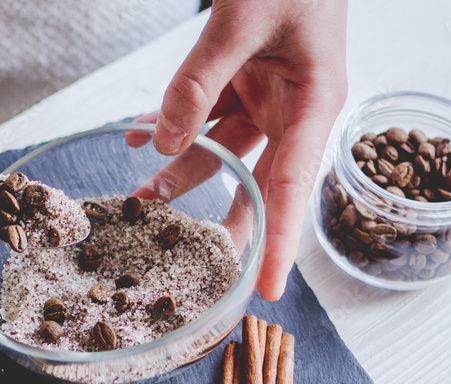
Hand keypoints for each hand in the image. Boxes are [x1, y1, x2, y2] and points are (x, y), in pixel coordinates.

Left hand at [133, 0, 347, 299]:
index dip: (279, 242)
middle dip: (224, 221)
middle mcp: (295, 108)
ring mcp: (268, 96)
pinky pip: (204, 113)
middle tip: (196, 268)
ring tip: (140, 194)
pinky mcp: (243, 80)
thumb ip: (199, 80)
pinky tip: (136, 135)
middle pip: (258, 182)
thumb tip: (161, 142)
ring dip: (180, 169)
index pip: (294, 185)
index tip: (265, 289)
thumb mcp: (241, 19)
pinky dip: (171, 122)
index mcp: (315, 102)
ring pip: (220, 149)